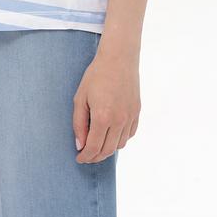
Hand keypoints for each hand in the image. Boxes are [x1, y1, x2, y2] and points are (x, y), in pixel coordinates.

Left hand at [73, 49, 140, 163]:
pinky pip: (129, 134)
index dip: (85, 157)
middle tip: (86, 155)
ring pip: (120, 145)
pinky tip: (111, 134)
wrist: (119, 58)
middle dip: (95, 157)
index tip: (79, 158)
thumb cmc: (96, 75)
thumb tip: (80, 144)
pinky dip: (120, 139)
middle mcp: (119, 121)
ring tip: (98, 144)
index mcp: (103, 117)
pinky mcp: (137, 112)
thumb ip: (79, 123)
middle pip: (107, 150)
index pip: (93, 147)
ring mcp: (130, 117)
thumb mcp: (81, 97)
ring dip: (108, 149)